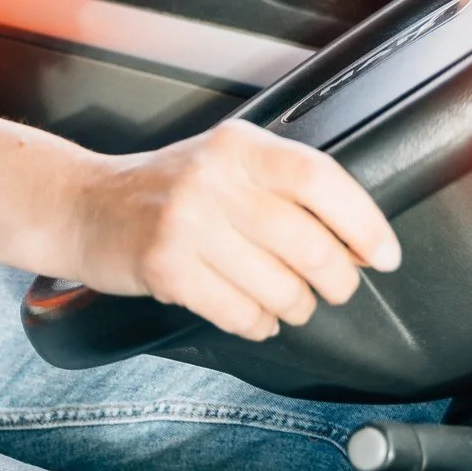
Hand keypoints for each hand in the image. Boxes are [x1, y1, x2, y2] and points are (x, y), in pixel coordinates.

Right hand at [65, 120, 401, 340]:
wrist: (86, 205)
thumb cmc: (169, 189)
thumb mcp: (226, 165)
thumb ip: (287, 189)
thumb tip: (362, 241)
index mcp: (239, 145)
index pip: (319, 179)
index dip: (363, 222)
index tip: (385, 255)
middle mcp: (213, 178)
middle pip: (307, 243)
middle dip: (336, 280)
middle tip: (334, 288)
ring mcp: (186, 223)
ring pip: (279, 287)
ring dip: (294, 307)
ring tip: (284, 300)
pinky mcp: (166, 267)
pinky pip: (240, 314)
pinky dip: (258, 324)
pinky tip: (250, 313)